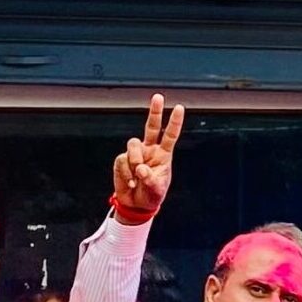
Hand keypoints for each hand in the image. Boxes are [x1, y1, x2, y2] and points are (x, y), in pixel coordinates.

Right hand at [112, 93, 183, 219]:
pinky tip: (131, 183)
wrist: (136, 205)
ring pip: (132, 145)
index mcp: (163, 155)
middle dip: (155, 112)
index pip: (170, 136)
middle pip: (151, 127)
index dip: (175, 122)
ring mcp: (135, 154)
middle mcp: (149, 150)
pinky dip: (126, 173)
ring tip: (137, 177)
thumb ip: (150, 179)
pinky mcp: (122, 160)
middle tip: (159, 96)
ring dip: (135, 160)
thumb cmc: (151, 195)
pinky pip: (122, 160)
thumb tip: (141, 168)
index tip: (180, 108)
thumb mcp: (156, 190)